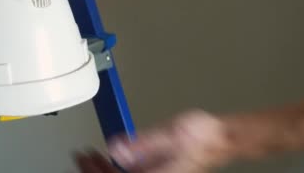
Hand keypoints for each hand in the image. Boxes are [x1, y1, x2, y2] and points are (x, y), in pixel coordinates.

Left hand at [75, 110, 235, 172]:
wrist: (222, 137)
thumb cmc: (203, 138)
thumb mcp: (170, 135)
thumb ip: (142, 144)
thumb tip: (117, 150)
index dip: (95, 172)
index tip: (82, 159)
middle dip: (95, 171)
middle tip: (81, 156)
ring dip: (103, 170)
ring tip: (89, 157)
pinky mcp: (157, 171)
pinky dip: (116, 168)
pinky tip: (111, 159)